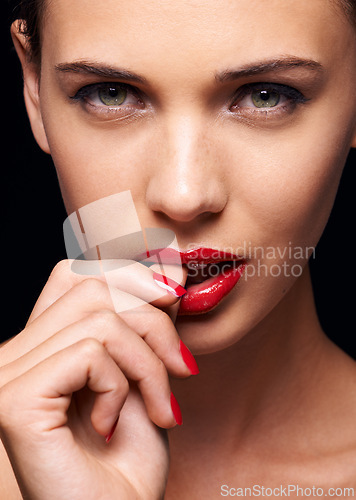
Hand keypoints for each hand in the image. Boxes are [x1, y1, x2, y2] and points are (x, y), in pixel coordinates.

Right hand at [0, 260, 194, 498]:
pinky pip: (89, 354)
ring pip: (100, 319)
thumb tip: (166, 275)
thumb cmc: (129, 459)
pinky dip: (120, 386)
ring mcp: (9, 374)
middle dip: (155, 324)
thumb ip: (145, 323)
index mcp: (40, 345)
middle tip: (181, 368)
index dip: (126, 275)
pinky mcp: (16, 398)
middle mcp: (16, 353)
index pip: (74, 274)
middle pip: (95, 288)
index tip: (173, 299)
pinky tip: (111, 426)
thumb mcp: (143, 375)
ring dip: (148, 364)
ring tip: (159, 407)